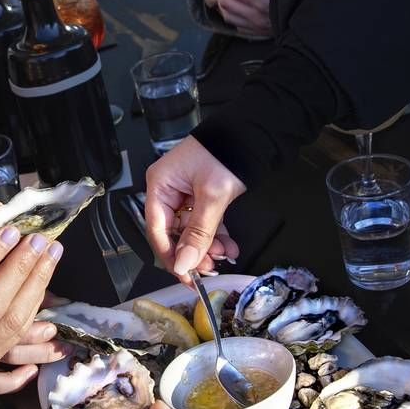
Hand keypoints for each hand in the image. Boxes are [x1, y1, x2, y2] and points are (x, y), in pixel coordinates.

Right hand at [145, 136, 245, 283]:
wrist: (252, 133)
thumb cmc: (225, 152)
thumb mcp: (212, 196)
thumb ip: (198, 233)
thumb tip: (184, 263)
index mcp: (160, 185)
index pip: (157, 230)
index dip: (170, 256)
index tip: (185, 275)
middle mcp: (168, 190)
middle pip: (174, 233)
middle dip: (193, 253)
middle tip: (209, 268)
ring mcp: (185, 194)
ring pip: (191, 231)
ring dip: (208, 246)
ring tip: (225, 254)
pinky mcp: (201, 196)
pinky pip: (204, 223)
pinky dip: (216, 236)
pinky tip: (229, 246)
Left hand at [204, 0, 276, 37]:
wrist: (309, 27)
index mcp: (261, 0)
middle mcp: (255, 16)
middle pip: (225, 1)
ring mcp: (255, 26)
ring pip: (227, 14)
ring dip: (222, 1)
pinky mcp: (257, 33)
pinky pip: (236, 24)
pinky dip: (230, 14)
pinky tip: (234, 5)